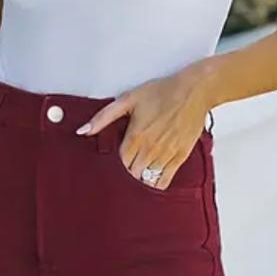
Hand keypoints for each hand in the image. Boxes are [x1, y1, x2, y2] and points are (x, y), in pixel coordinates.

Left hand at [76, 71, 212, 190]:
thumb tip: (83, 131)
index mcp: (135, 137)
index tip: (112, 165)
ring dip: (140, 179)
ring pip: (147, 180)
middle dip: (126, 174)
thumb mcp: (128, 100)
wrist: (193, 92)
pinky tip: (152, 179)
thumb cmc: (162, 92)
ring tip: (137, 173)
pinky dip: (156, 183)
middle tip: (125, 170)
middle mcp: (150, 150)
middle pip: (131, 175)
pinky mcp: (180, 157)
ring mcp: (165, 155)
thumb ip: (103, 118)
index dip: (113, 167)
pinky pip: (164, 180)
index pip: (118, 164)